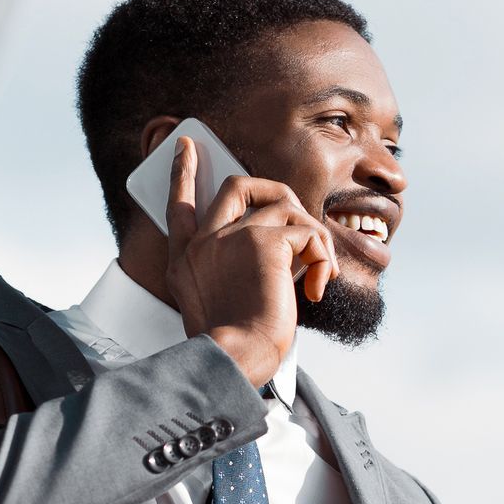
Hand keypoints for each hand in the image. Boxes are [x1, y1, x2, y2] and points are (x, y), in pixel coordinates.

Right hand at [164, 136, 337, 386]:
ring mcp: (232, 237)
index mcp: (187, 259)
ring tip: (318, 273)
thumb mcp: (216, 304)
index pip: (180, 204)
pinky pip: (308, 232)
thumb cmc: (234, 344)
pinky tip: (318, 287)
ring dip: (313, 238)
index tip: (186, 147)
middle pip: (237, 185)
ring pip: (286, 207)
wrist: (235, 357)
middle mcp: (204, 242)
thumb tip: (282, 248)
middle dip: (274, 190)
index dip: (183, 173)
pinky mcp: (264, 242)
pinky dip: (323, 259)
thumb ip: (233, 271)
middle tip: (298, 220)